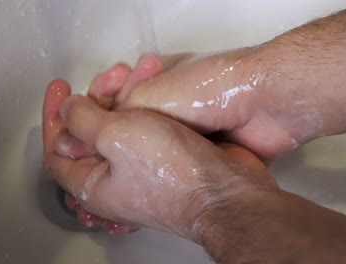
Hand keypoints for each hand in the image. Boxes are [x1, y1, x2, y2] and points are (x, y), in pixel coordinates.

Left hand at [43, 79, 277, 239]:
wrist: (226, 190)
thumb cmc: (175, 174)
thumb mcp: (116, 137)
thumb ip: (84, 120)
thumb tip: (69, 110)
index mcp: (93, 184)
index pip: (58, 150)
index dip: (54, 117)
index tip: (62, 89)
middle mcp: (117, 180)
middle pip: (94, 133)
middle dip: (101, 97)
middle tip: (113, 77)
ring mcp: (145, 170)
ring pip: (125, 126)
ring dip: (128, 96)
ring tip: (143, 73)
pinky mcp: (169, 159)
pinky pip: (149, 127)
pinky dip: (149, 105)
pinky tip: (159, 88)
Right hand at [91, 49, 324, 162]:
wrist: (263, 104)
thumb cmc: (211, 88)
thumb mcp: (150, 95)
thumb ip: (116, 113)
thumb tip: (87, 129)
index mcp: (157, 79)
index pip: (116, 96)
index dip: (98, 110)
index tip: (82, 126)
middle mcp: (173, 103)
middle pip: (134, 124)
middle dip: (115, 137)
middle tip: (96, 152)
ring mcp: (192, 129)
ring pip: (155, 147)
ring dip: (139, 156)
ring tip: (117, 168)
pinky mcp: (207, 151)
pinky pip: (178, 162)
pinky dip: (163, 169)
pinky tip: (146, 178)